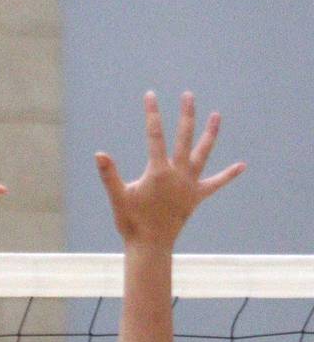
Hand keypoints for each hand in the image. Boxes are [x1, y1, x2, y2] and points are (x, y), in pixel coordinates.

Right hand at [96, 91, 244, 250]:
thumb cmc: (131, 222)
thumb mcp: (118, 197)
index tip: (151, 95)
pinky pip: (215, 183)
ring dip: (211, 134)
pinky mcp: (196, 196)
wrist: (150, 246)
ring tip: (217, 115)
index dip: (152, 114)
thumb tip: (99, 154)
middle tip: (188, 95)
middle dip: (186, 114)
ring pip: (203, 153)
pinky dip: (228, 175)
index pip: (155, 135)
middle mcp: (178, 174)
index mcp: (159, 172)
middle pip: (184, 137)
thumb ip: (109, 175)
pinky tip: (242, 165)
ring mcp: (190, 184)